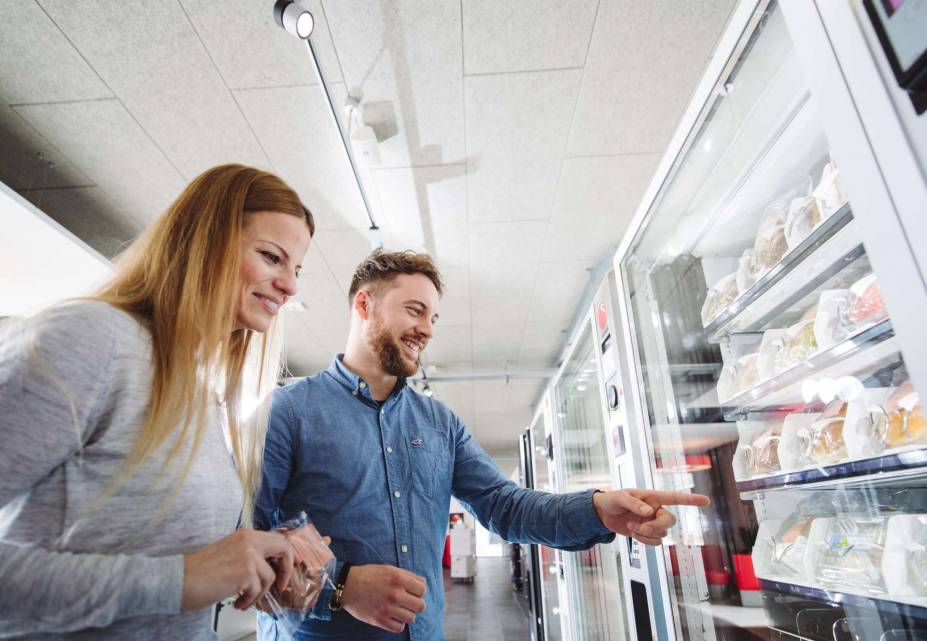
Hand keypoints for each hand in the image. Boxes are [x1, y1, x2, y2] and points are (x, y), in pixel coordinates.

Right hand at [181, 529, 293, 611]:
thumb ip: (249, 554)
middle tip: (280, 585)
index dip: (287, 554)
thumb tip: (269, 566)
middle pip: (284, 548)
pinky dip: (249, 601)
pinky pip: (258, 590)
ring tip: (243, 599)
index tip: (290, 566)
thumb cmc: (199, 571)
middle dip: (286, 569)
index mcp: (245, 535)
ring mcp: (249, 555)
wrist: (179, 580)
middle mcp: (249, 540)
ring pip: (270, 577)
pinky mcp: (246, 572)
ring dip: (258, 593)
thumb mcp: (230, 553)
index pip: (277, 539)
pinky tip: (237, 603)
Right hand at [341, 564, 426, 632]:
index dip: (419, 591)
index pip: (422, 590)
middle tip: (408, 602)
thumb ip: (408, 575)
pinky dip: (398, 623)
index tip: (412, 592)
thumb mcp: (389, 569)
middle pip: (420, 606)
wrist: (347, 585)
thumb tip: (423, 583)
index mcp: (398, 578)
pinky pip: (399, 628)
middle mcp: (394, 594)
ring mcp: (387, 608)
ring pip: (411, 618)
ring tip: (399, 609)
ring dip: (407, 614)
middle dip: (416, 604)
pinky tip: (393, 616)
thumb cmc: (369, 575)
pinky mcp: (379, 620)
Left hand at [592, 489, 709, 545]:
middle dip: (657, 526)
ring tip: (632, 526)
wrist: (603, 514)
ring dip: (647, 534)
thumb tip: (648, 511)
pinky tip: (634, 533)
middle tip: (641, 527)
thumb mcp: (620, 498)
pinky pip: (655, 542)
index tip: (706, 501)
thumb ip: (634, 503)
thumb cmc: (612, 500)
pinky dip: (645, 541)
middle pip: (670, 520)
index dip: (690, 500)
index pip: (674, 498)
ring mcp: (652, 523)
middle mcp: (656, 510)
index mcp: (652, 497)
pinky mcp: (647, 534)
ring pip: (662, 533)